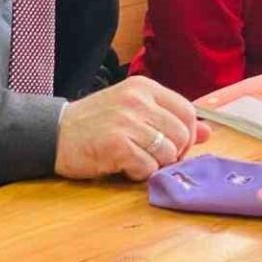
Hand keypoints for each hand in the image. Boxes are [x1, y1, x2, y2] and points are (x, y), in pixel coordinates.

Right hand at [55, 75, 212, 180]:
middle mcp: (138, 101)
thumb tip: (207, 132)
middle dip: (174, 153)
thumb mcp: (133, 111)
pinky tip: (123, 166)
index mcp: (144, 87)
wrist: (53, 133)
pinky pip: (148, 168)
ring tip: (135, 159)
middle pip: (182, 135)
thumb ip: (169, 118)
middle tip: (153, 157)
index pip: (187, 111)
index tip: (174, 144)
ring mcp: (127, 122)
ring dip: (155, 164)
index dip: (187, 134)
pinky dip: (139, 173)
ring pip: (168, 153)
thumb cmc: (95, 123)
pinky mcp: (117, 145)